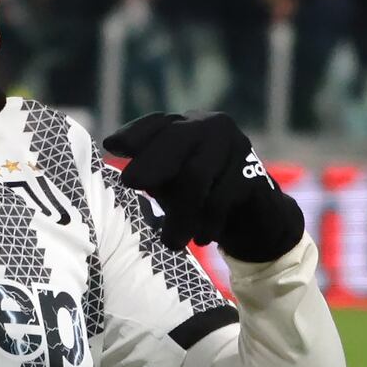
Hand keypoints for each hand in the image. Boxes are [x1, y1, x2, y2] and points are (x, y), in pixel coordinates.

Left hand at [104, 110, 309, 263]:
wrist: (255, 221)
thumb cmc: (201, 200)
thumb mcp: (169, 186)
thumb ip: (149, 175)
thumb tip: (122, 173)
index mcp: (186, 128)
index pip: (157, 124)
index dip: (134, 133)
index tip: (111, 146)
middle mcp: (211, 127)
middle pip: (177, 138)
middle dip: (151, 162)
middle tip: (129, 183)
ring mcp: (236, 145)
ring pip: (197, 173)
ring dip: (180, 212)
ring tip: (171, 242)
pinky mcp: (254, 170)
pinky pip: (222, 197)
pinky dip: (207, 221)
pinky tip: (202, 238)